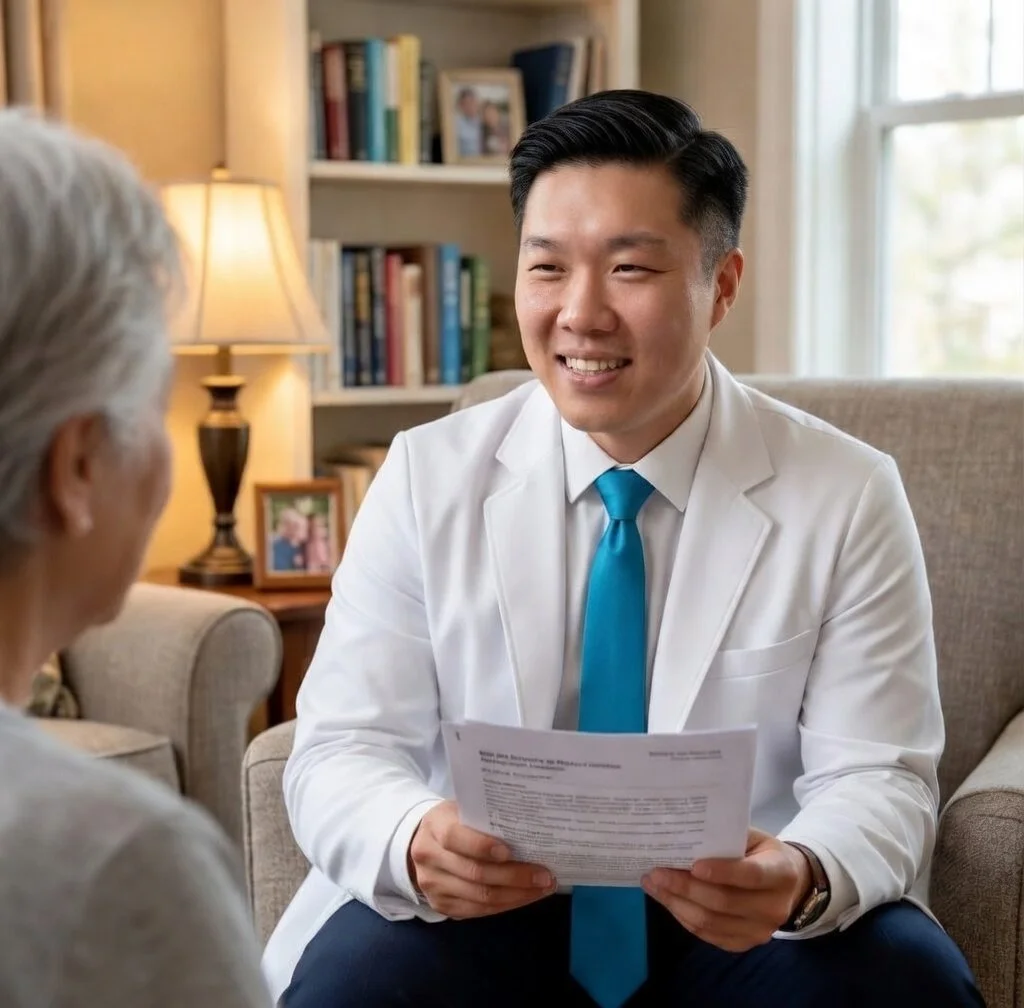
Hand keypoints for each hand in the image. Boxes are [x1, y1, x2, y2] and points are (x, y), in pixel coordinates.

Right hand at [408, 800, 556, 917]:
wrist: (421, 843)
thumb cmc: (454, 821)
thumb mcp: (463, 810)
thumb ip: (485, 819)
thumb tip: (530, 828)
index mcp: (434, 826)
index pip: (455, 837)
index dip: (482, 846)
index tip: (510, 851)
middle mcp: (429, 857)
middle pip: (474, 873)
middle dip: (514, 877)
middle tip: (545, 875)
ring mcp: (433, 885)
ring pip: (479, 897)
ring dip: (516, 895)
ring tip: (543, 888)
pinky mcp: (441, 905)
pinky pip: (478, 911)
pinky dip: (506, 905)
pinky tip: (525, 897)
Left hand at [641, 829, 810, 952]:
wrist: (790, 885)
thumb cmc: (763, 853)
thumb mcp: (754, 837)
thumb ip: (727, 837)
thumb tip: (683, 835)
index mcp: (781, 873)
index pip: (750, 875)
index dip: (721, 871)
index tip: (692, 865)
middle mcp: (774, 908)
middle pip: (723, 902)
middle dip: (685, 888)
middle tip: (656, 873)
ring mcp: (760, 931)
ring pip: (711, 922)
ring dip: (676, 904)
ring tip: (652, 885)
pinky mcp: (744, 944)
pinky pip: (708, 935)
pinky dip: (683, 917)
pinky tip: (667, 900)